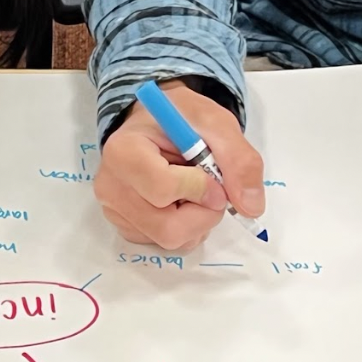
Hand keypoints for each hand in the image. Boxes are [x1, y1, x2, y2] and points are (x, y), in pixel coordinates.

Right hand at [94, 80, 265, 250]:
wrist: (157, 121)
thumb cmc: (181, 117)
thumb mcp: (215, 122)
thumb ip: (238, 159)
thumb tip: (250, 207)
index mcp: (123, 151)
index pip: (164, 189)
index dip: (201, 189)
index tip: (214, 177)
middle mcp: (110, 186)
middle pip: (167, 227)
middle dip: (203, 213)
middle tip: (212, 189)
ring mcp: (114, 211)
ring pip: (169, 240)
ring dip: (197, 221)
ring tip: (194, 190)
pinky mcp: (125, 227)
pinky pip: (164, 243)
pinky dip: (186, 228)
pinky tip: (181, 201)